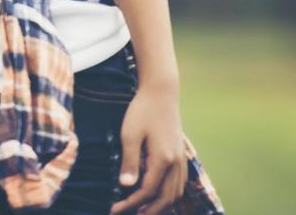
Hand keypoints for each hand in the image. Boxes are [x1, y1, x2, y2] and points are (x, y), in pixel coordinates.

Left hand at [110, 86, 187, 214]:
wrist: (161, 92)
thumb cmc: (142, 111)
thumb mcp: (130, 134)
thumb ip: (130, 161)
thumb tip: (125, 186)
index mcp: (163, 159)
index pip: (147, 191)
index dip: (130, 203)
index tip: (114, 209)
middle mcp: (176, 163)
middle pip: (165, 198)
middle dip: (148, 211)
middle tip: (129, 214)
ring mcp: (181, 159)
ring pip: (175, 193)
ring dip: (161, 206)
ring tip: (143, 210)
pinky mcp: (181, 155)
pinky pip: (180, 183)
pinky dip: (170, 195)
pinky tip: (159, 196)